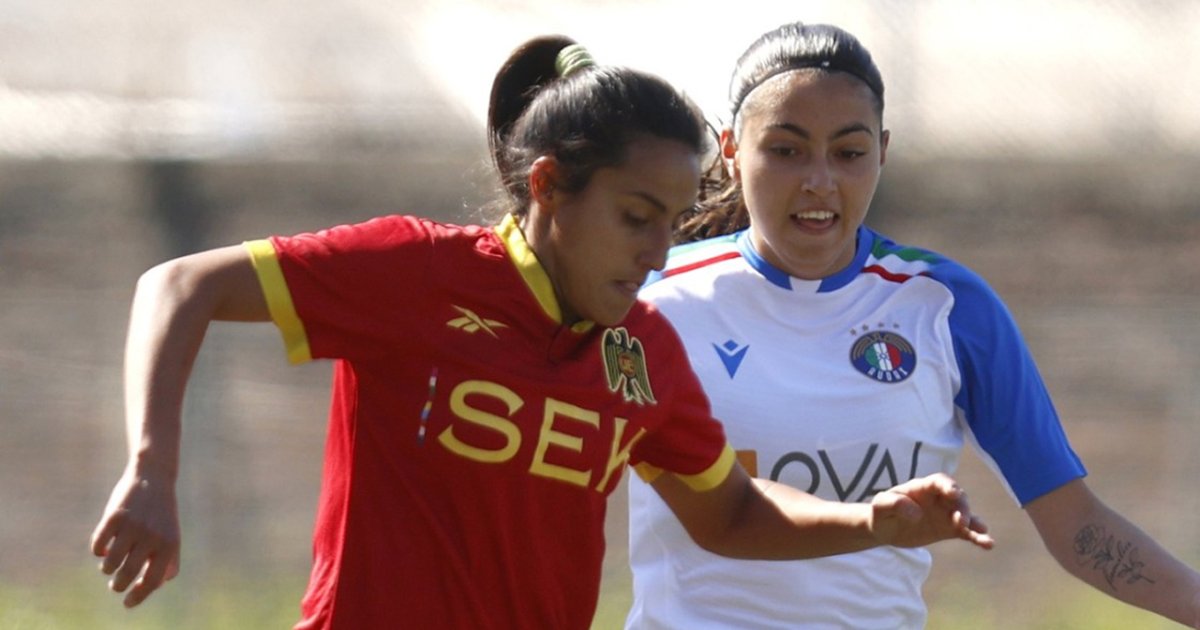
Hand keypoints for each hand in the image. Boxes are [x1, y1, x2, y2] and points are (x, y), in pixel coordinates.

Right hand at [89, 465, 180, 606]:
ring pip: (110, 563)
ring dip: (107, 568)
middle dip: (118, 585)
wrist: (153, 477)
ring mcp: (132, 526)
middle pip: (128, 575)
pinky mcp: (114, 516)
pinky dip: (98, 551)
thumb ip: (168, 560)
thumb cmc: (162, 513)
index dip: (138, 596)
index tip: (127, 603)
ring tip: (110, 564)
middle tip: (116, 584)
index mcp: (168, 544)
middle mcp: (152, 536)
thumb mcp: (172, 535)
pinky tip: (104, 548)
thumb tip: (155, 584)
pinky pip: (98, 545)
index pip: (153, 581)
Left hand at [868, 473, 993, 549]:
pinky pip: (967, 533)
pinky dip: (978, 537)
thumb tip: (916, 513)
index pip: (940, 482)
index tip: (954, 494)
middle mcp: (939, 498)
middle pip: (957, 498)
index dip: (949, 486)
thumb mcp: (880, 505)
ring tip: (983, 533)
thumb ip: (894, 504)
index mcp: (922, 487)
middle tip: (961, 521)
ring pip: (967, 515)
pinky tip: (988, 544)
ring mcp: (946, 514)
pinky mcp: (949, 530)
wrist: (884, 528)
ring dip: (975, 522)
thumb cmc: (881, 512)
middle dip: (962, 507)